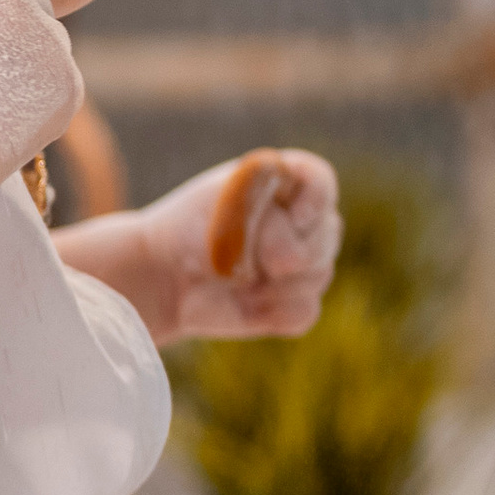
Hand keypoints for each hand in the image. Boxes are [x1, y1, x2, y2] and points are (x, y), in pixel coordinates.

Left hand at [141, 148, 340, 335]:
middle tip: (238, 251)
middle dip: (283, 248)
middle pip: (326, 234)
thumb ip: (266, 220)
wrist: (168, 273)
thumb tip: (289, 264)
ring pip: (318, 275)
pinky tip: (244, 301)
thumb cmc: (195, 228)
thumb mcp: (223, 208)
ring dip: (271, 281)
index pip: (320, 183)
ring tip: (234, 274)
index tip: (293, 218)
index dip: (314, 201)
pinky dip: (269, 311)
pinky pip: (303, 312)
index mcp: (288, 183)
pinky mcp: (298, 304)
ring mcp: (308, 265)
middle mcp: (307, 222)